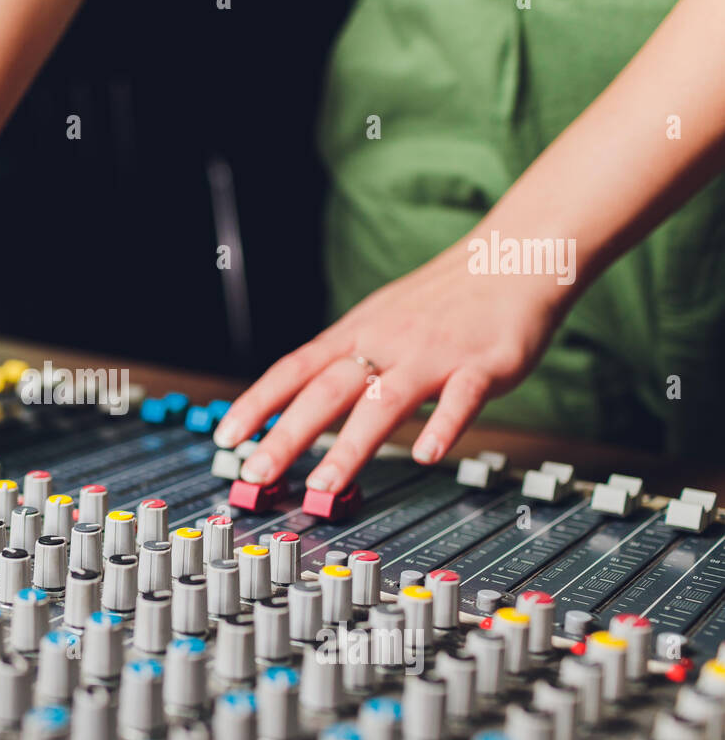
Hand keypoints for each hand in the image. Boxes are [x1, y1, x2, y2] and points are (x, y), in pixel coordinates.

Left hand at [213, 242, 573, 492]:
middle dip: (287, 434)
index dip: (257, 403)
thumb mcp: (377, 321)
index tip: (226, 436)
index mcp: (357, 335)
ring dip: (350, 445)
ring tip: (324, 483)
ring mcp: (434, 355)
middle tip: (256, 473)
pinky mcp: (483, 365)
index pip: (293, 369)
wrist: (514, 256)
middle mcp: (387, 343)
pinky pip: (461, 398)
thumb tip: (297, 403)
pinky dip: (444, 426)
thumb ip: (342, 363)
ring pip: (384, 401)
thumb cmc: (442, 299)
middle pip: (326, 391)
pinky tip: (426, 454)